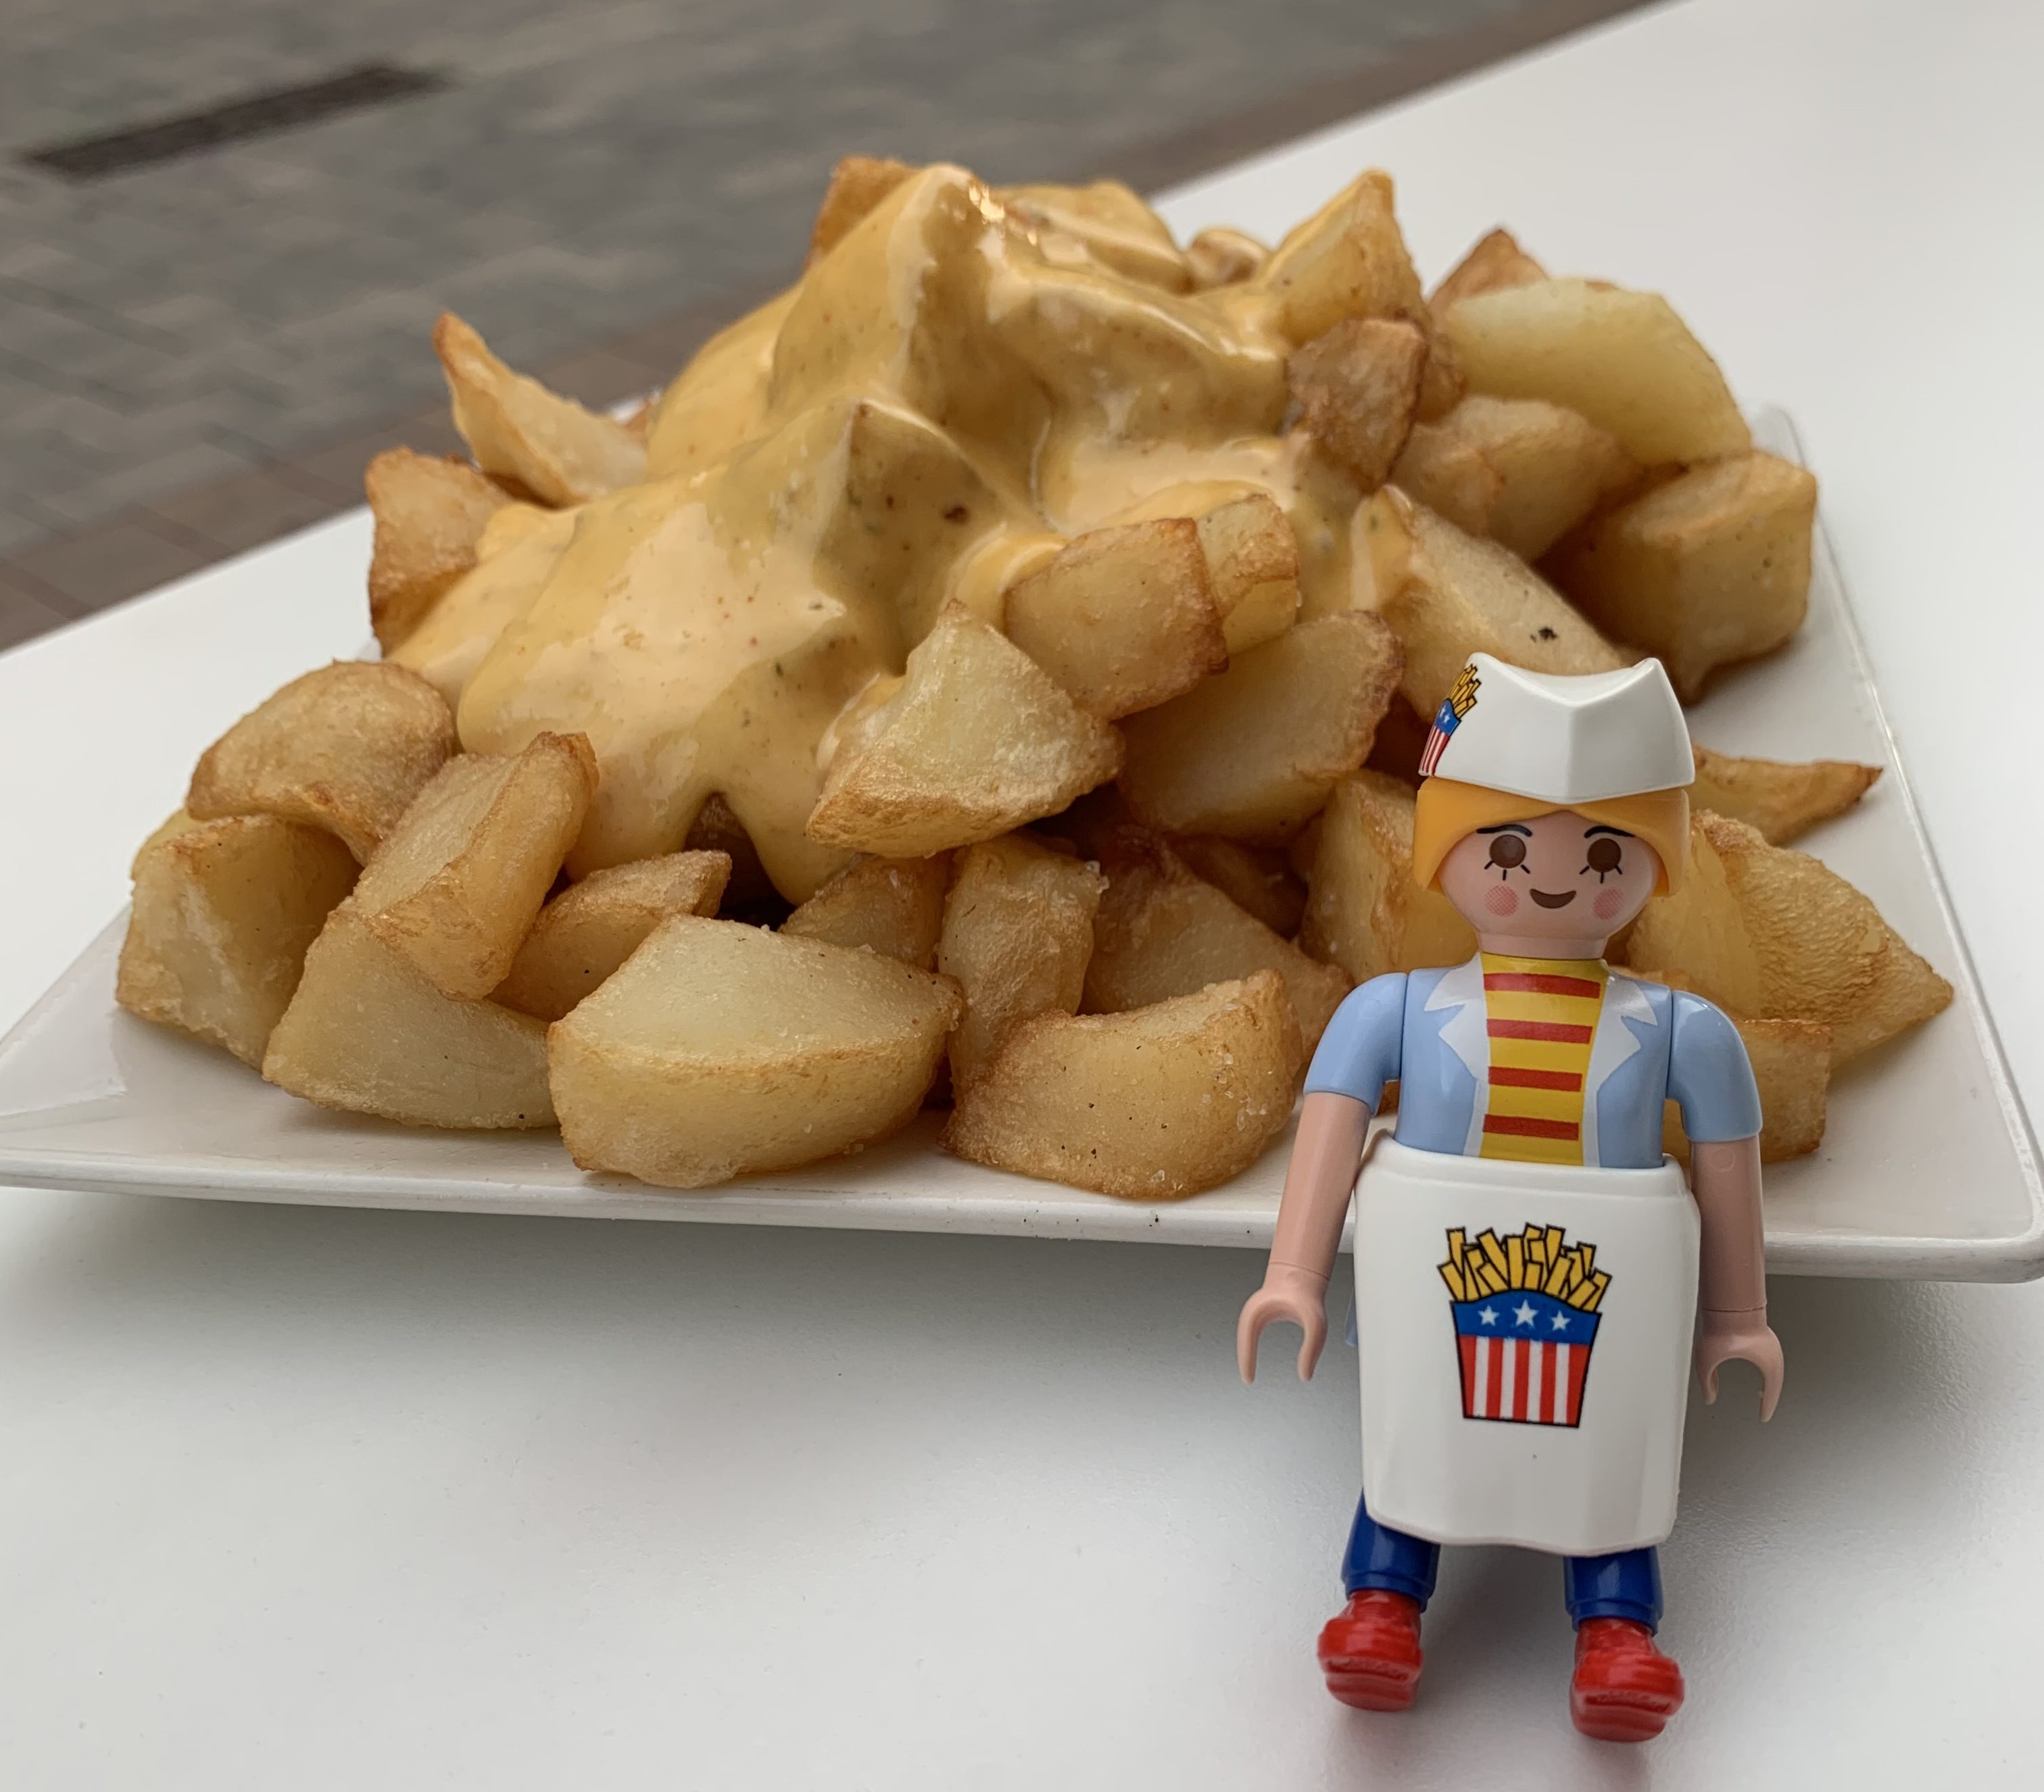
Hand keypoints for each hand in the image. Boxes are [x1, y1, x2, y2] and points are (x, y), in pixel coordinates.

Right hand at [1238, 1266, 1329, 1383]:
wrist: (1302, 1275)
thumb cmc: (1307, 1297)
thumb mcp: (1316, 1327)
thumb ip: (1311, 1352)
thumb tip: (1305, 1376)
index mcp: (1261, 1313)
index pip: (1247, 1342)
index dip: (1246, 1362)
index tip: (1248, 1380)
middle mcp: (1253, 1314)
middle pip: (1243, 1341)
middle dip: (1244, 1360)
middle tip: (1248, 1380)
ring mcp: (1255, 1314)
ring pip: (1245, 1338)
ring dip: (1246, 1354)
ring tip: (1249, 1374)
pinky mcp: (1259, 1316)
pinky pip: (1250, 1336)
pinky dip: (1250, 1349)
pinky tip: (1254, 1359)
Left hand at [1695, 1313, 1784, 1419]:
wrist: (1725, 1302)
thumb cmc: (1720, 1328)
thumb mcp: (1707, 1361)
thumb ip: (1707, 1381)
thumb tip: (1709, 1398)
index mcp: (1767, 1363)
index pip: (1771, 1392)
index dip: (1768, 1407)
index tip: (1764, 1418)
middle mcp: (1774, 1354)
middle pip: (1777, 1382)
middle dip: (1771, 1397)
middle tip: (1765, 1409)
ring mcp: (1771, 1343)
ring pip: (1775, 1370)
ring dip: (1771, 1383)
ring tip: (1762, 1394)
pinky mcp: (1765, 1336)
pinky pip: (1770, 1359)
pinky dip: (1768, 1370)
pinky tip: (1759, 1373)